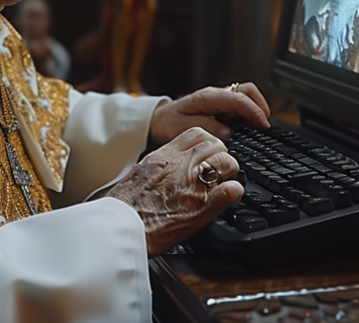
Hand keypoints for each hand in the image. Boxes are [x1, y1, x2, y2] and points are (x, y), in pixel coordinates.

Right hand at [106, 127, 241, 254]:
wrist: (123, 225)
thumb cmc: (126, 205)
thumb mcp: (140, 172)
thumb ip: (159, 165)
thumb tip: (166, 165)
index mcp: (165, 156)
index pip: (197, 134)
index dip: (208, 142)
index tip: (209, 150)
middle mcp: (181, 166)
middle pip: (216, 146)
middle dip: (222, 155)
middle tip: (221, 167)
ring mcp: (193, 185)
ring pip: (226, 163)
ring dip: (230, 171)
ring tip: (226, 180)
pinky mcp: (202, 208)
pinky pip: (229, 191)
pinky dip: (234, 191)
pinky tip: (231, 194)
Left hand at [149, 83, 270, 144]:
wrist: (158, 120)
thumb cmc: (169, 122)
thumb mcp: (185, 127)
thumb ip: (208, 126)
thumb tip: (228, 131)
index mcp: (208, 97)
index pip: (238, 98)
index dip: (254, 110)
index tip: (263, 124)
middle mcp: (216, 95)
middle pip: (247, 91)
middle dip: (260, 106)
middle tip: (264, 125)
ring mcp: (220, 100)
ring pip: (246, 97)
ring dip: (255, 110)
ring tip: (258, 127)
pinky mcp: (221, 107)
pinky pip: (240, 106)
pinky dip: (249, 115)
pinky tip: (248, 127)